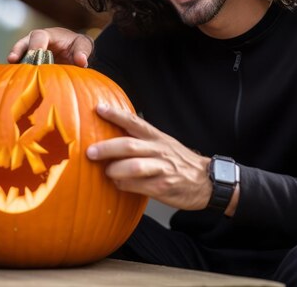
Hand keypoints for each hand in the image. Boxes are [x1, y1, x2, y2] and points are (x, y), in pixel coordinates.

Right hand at [7, 27, 94, 66]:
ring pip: (19, 55)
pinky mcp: (29, 62)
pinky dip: (18, 71)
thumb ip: (82, 51)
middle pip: (23, 43)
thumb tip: (81, 61)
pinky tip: (18, 81)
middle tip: (12, 59)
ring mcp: (30, 51)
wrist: (73, 50)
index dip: (36, 45)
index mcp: (48, 35)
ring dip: (16, 63)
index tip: (36, 54)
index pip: (39, 36)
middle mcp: (36, 41)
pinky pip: (21, 65)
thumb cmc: (77, 45)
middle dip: (18, 51)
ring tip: (11, 72)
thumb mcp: (83, 45)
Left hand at [87, 103, 211, 210]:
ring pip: (133, 167)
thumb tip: (112, 136)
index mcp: (157, 137)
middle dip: (107, 148)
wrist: (207, 181)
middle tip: (90, 152)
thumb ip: (142, 140)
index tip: (98, 108)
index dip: (116, 114)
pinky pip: (137, 186)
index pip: (134, 122)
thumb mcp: (164, 144)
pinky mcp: (162, 187)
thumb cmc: (179, 162)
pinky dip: (123, 185)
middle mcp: (159, 150)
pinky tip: (119, 184)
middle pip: (129, 145)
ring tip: (107, 172)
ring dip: (115, 170)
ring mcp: (161, 169)